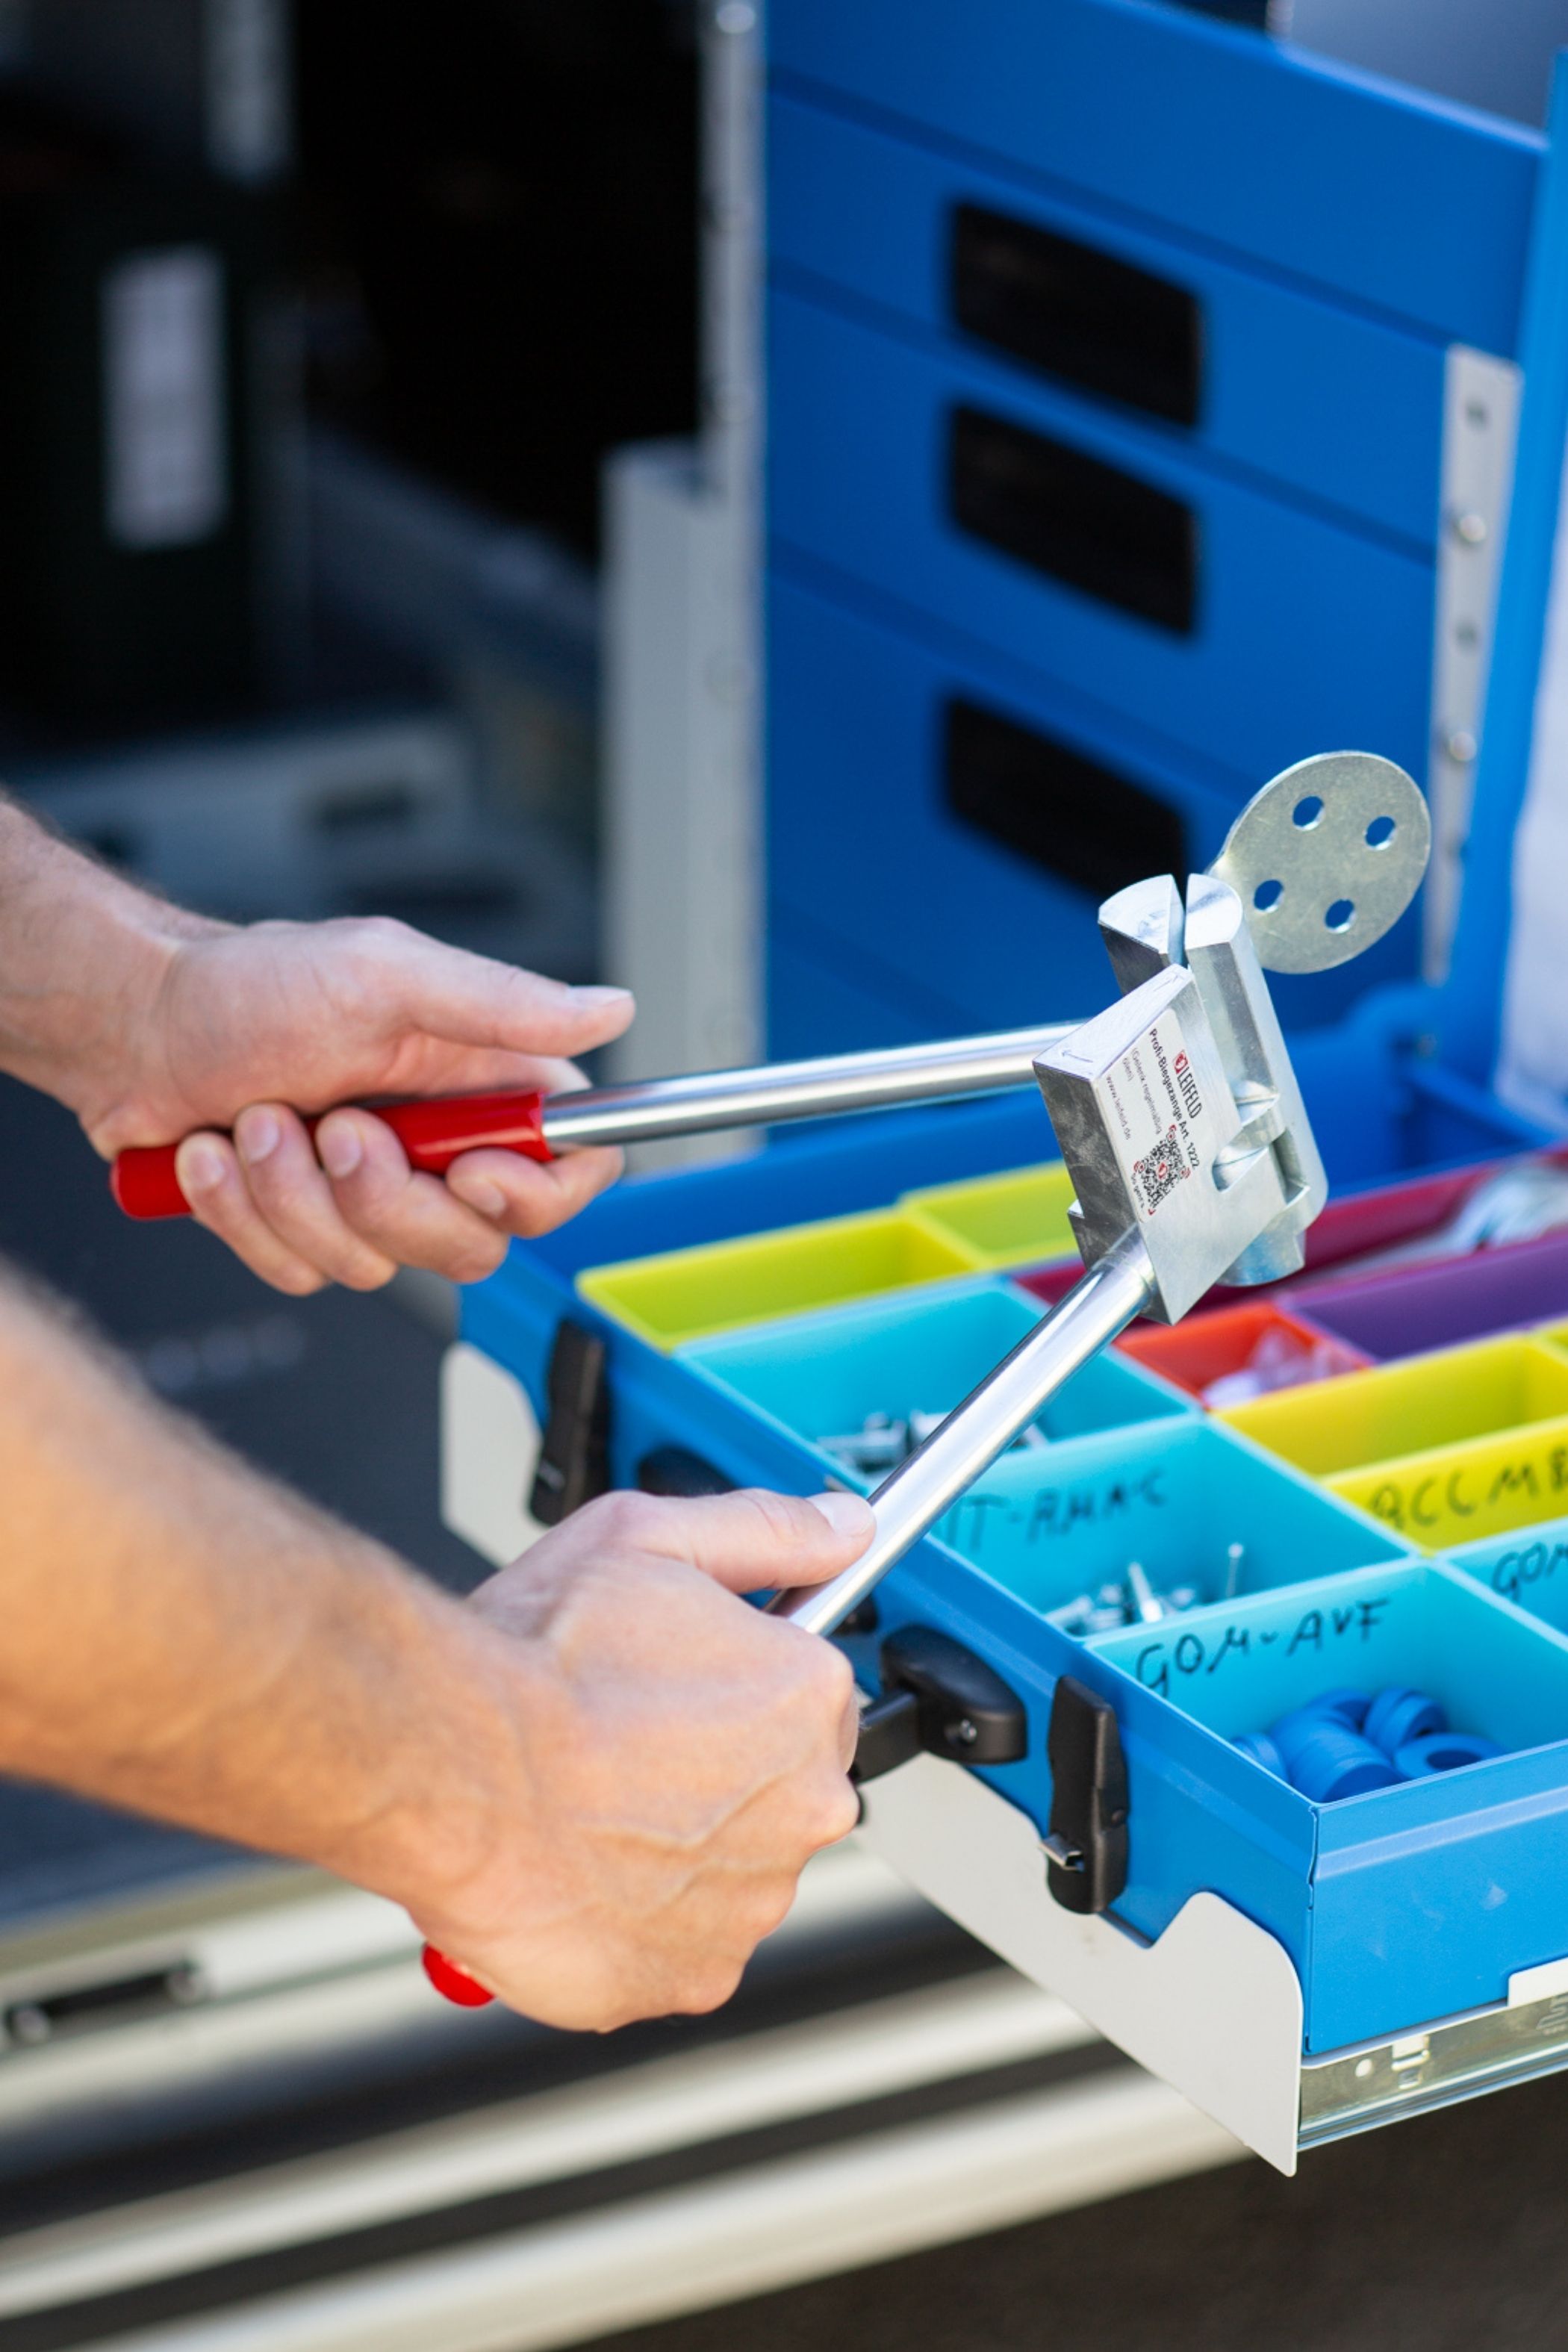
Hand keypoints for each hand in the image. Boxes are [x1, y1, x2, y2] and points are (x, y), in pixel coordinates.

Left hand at [81, 916, 634, 1293]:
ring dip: (295, 1195)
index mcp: (479, 1084)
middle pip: (473, 1241)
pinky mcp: (303, 1230)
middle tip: (333, 1127)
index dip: (533, 1193)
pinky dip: (247, 1215)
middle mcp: (434, 1148)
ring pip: (377, 1265)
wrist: (130, 1028)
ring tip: (255, 1121)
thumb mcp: (385, 974)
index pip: (569, 1170)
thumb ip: (504, 1001)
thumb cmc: (246, 987)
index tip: (467, 1169)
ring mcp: (367, 1197)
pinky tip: (216, 1155)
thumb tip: (613, 1008)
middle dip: (385, 1198)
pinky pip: (302, 1273)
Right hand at [407, 1487, 871, 2030]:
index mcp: (805, 1700)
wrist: (447, 1763)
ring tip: (590, 1806)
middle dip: (713, 1771)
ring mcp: (749, 1904)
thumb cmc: (535, 1659)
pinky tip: (580, 1866)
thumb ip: (767, 1531)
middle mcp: (802, 1808)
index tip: (680, 1684)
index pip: (809, 1696)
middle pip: (777, 1790)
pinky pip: (679, 1948)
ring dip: (675, 1849)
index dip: (737, 1684)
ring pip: (729, 1872)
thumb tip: (840, 1525)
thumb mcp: (652, 1536)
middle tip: (624, 1745)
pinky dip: (636, 1922)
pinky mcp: (689, 1977)